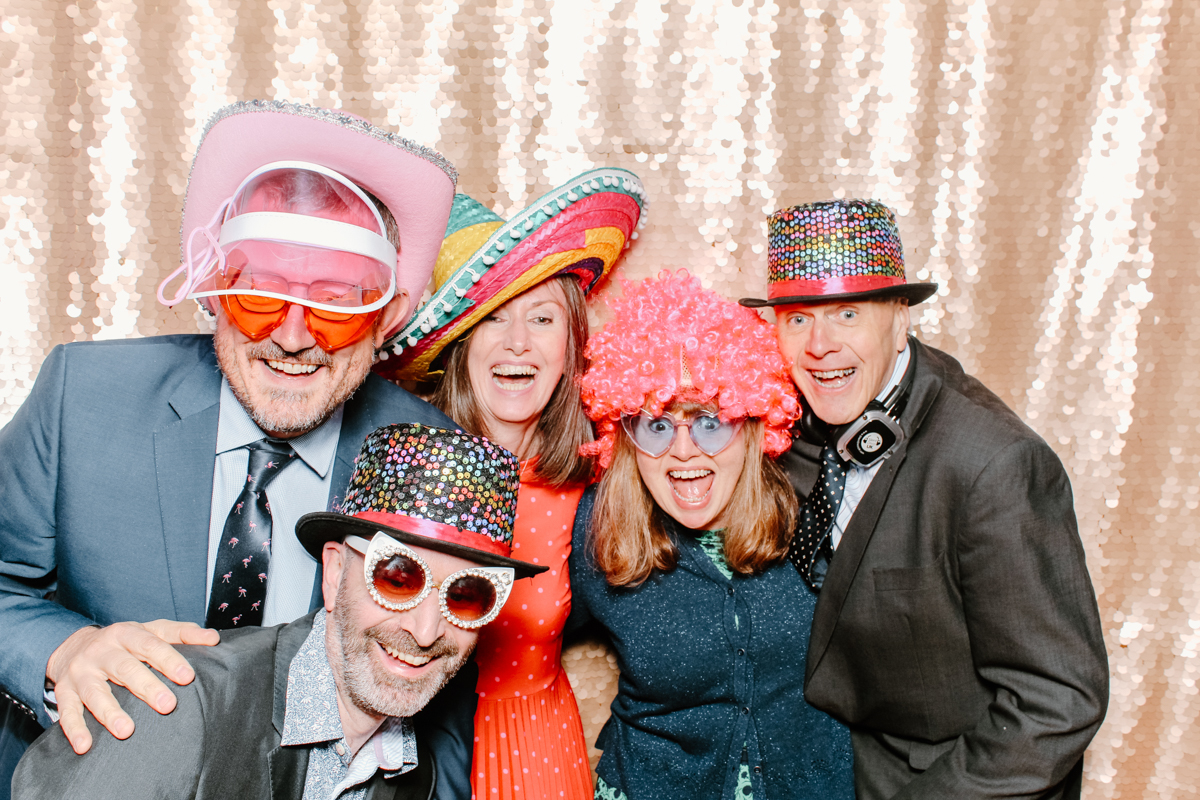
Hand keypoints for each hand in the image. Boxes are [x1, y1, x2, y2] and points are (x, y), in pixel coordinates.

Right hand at [45, 620, 219, 753]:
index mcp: (127, 634)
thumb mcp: (150, 630)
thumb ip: (181, 634)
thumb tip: (213, 638)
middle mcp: (103, 651)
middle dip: (146, 687)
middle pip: (125, 669)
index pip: (150, 645)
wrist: (73, 644)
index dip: (168, 659)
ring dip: (110, 712)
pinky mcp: (65, 690)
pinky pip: (68, 711)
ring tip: (127, 730)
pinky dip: (74, 729)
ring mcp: (82, 671)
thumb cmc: (124, 641)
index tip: (187, 676)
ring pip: (95, 692)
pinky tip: (85, 745)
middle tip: (168, 705)